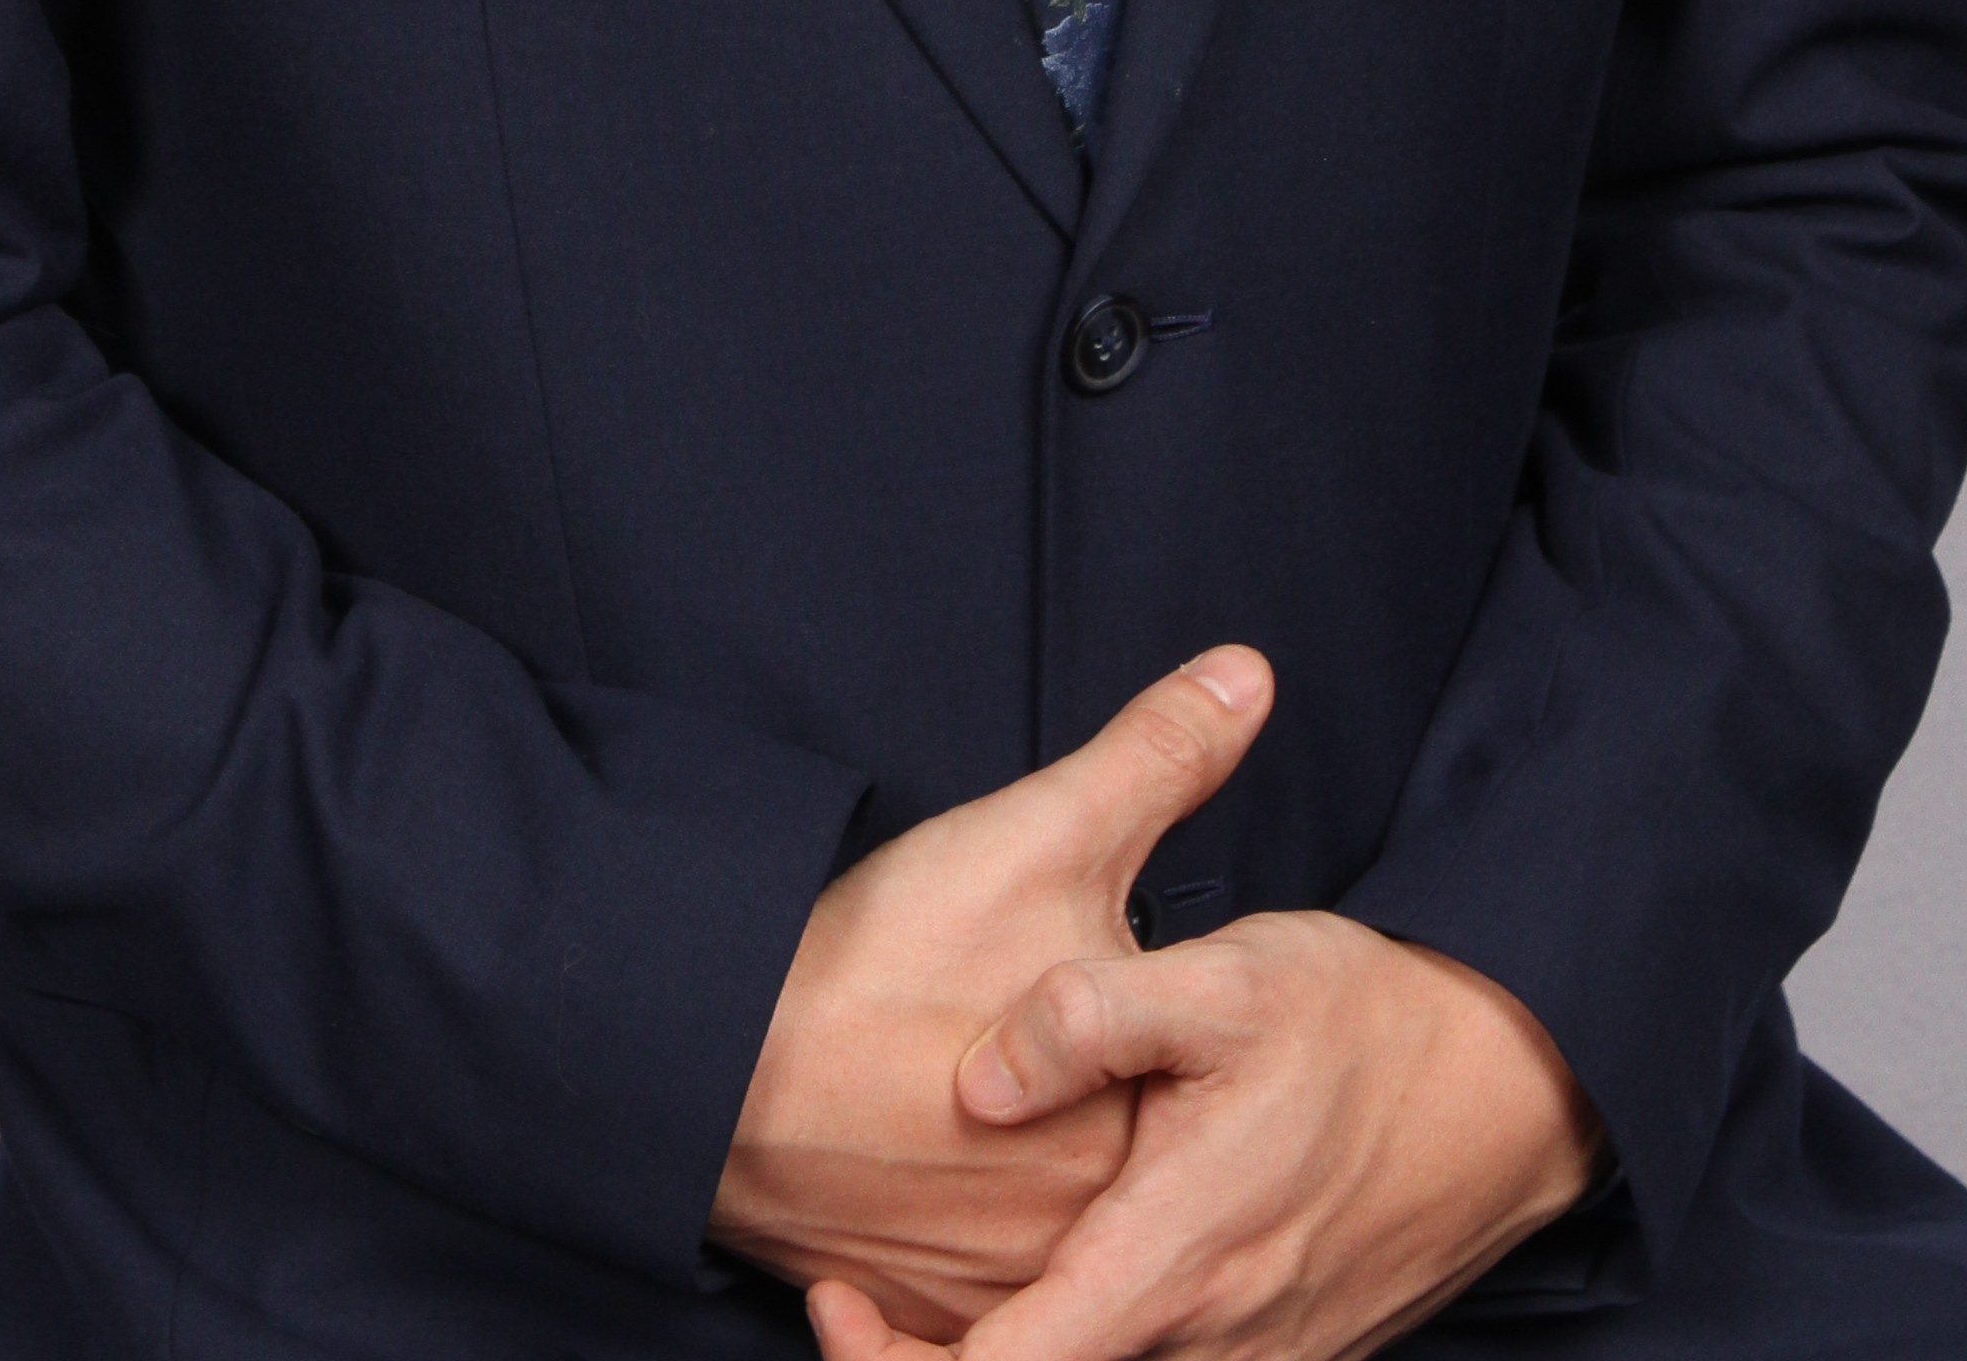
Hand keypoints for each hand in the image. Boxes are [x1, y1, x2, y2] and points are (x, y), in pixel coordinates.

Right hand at [713, 649, 1275, 1342]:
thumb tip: (1250, 671)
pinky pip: (986, 1289)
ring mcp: (1008, 1290)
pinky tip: (938, 1167)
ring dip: (1037, 1177)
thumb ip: (1159, 756)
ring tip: (973, 1104)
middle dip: (1101, 1106)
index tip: (1090, 993)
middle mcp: (1089, 1239)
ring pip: (1058, 1233)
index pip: (1199, 1089)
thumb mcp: (1040, 830)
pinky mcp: (932, 1314)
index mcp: (1141, 1132)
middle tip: (1020, 1043)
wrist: (716, 1068)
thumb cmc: (883, 958)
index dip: (1157, 1030)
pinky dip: (971, 1229)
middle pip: (1133, 1165)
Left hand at [805, 913, 1598, 1360]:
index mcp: (1174, 1264)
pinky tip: (1051, 1285)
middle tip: (854, 1303)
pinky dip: (1089, 1346)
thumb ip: (1088, 1016)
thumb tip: (976, 1080)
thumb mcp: (1225, 976)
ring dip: (1009, 1357)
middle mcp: (1211, 1346)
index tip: (837, 1303)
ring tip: (931, 1298)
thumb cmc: (1357, 1021)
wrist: (1506, 1085)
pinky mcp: (1283, 1358)